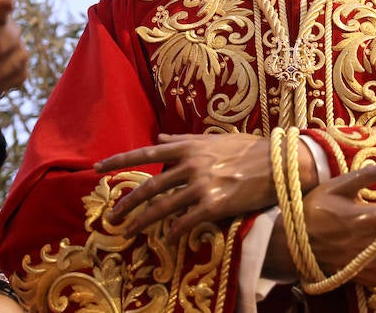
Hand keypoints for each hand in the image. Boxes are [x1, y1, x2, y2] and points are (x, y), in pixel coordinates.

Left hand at [96, 132, 299, 238]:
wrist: (278, 164)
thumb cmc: (247, 149)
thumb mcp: (214, 139)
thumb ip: (183, 140)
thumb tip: (159, 137)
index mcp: (188, 146)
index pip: (146, 152)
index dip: (119, 161)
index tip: (98, 168)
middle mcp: (191, 165)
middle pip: (150, 186)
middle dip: (127, 202)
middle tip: (111, 215)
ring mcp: (201, 186)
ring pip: (163, 207)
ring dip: (143, 221)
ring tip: (129, 230)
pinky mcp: (214, 205)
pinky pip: (187, 222)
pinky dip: (176, 231)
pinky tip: (169, 239)